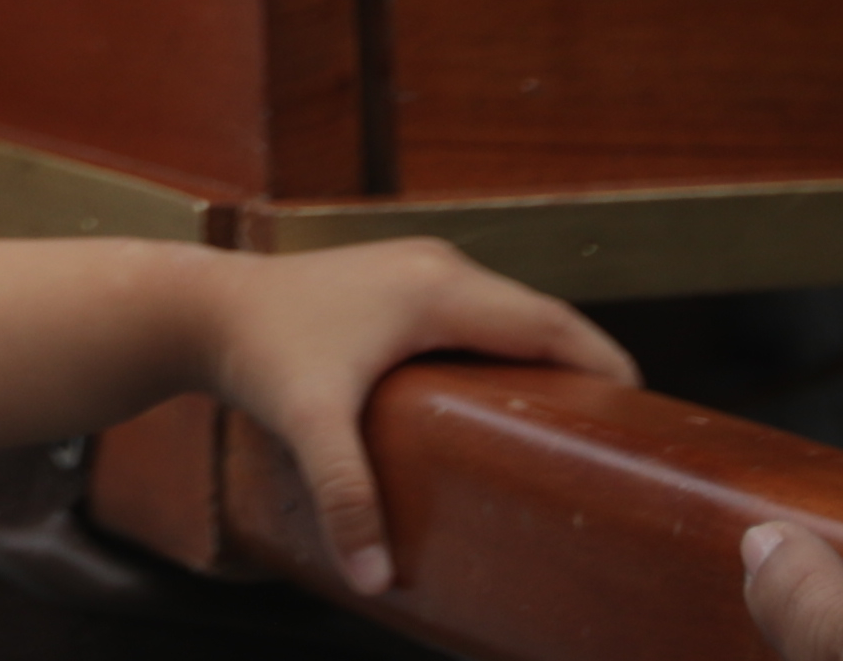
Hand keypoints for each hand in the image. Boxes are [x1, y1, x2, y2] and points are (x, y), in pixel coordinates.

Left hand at [207, 237, 635, 599]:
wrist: (198, 308)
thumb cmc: (258, 355)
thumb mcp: (310, 424)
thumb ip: (347, 496)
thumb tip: (378, 575)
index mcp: (439, 289)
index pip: (552, 323)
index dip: (604, 365)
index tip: (645, 418)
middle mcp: (438, 267)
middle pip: (540, 316)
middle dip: (585, 368)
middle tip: (621, 436)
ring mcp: (416, 268)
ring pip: (507, 312)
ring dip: (544, 355)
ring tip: (577, 423)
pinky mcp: (395, 283)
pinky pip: (477, 313)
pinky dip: (505, 346)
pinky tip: (507, 396)